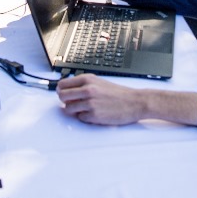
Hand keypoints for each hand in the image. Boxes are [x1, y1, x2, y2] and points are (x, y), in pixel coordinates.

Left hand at [57, 74, 196, 125]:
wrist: (135, 102)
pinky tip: (93, 114)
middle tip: (70, 103)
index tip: (62, 93)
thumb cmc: (119, 93)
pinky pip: (80, 118)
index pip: (62, 84)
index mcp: (88, 79)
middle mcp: (87, 90)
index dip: (61, 90)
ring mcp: (90, 103)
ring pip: (68, 109)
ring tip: (84, 109)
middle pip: (62, 96)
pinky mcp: (94, 115)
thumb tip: (68, 90)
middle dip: (64, 101)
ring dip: (74, 110)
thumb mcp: (99, 82)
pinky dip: (84, 117)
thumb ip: (84, 85)